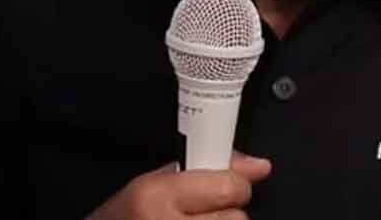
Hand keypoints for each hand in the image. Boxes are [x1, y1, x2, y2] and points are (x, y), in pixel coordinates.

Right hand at [86, 151, 271, 219]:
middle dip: (226, 213)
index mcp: (156, 197)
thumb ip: (203, 171)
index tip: (229, 186)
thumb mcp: (151, 184)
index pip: (229, 187)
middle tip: (202, 214)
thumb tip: (258, 166)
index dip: (234, 185)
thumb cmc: (123, 218)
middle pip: (237, 218)